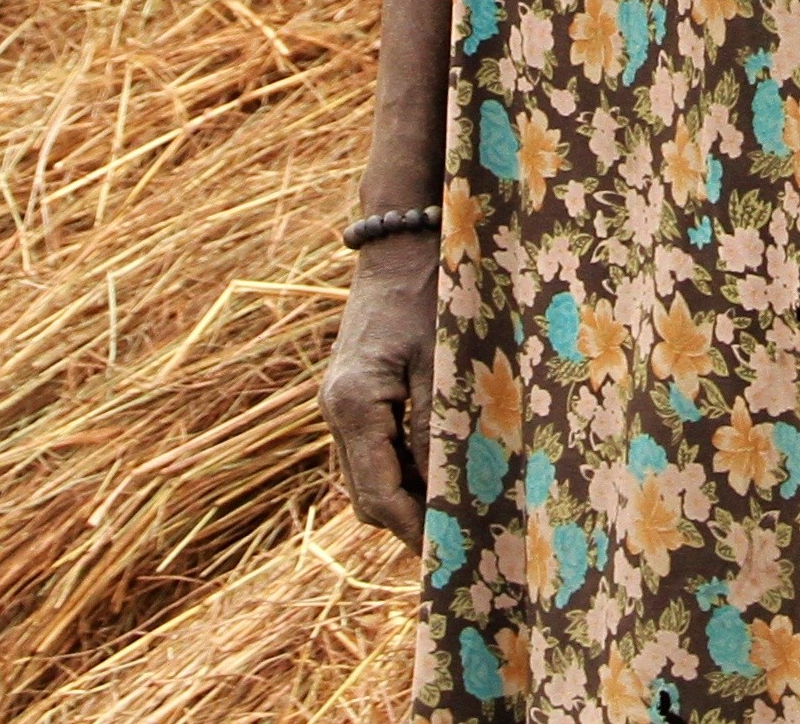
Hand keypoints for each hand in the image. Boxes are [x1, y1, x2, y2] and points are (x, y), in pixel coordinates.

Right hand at [319, 233, 439, 539]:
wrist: (398, 243)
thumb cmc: (428, 295)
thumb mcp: (440, 364)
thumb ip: (438, 430)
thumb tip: (448, 494)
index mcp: (353, 405)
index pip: (379, 496)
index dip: (416, 532)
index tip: (453, 556)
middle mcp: (335, 410)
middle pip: (367, 497)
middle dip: (410, 522)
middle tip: (464, 539)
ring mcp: (339, 403)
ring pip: (367, 478)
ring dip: (407, 497)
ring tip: (459, 509)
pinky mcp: (351, 395)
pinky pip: (371, 452)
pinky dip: (401, 470)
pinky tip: (441, 468)